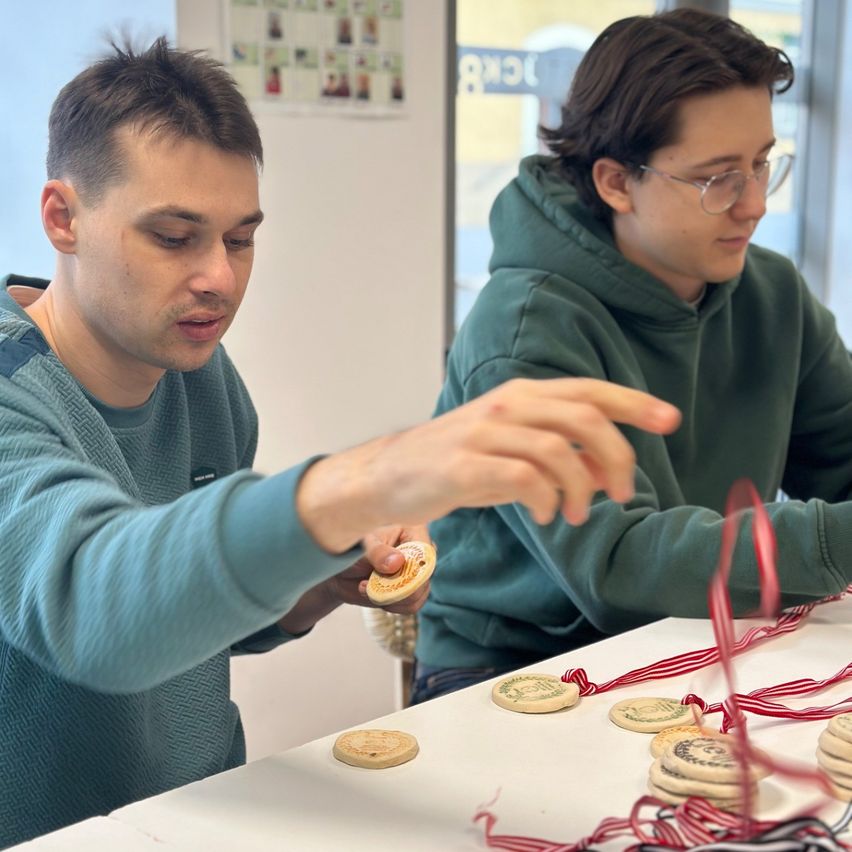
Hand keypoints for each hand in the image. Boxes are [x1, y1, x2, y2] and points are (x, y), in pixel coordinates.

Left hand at [277, 525, 430, 633]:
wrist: (339, 570)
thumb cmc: (350, 549)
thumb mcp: (361, 547)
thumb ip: (377, 553)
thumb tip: (398, 562)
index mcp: (413, 531)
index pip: (425, 552)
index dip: (413, 568)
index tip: (390, 574)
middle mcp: (418, 552)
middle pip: (423, 577)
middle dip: (397, 587)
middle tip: (369, 584)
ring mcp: (415, 573)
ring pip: (418, 594)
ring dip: (392, 598)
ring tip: (366, 588)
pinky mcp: (409, 591)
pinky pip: (411, 605)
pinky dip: (392, 605)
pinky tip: (374, 596)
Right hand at [297, 377, 680, 552]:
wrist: (390, 474)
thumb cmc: (458, 461)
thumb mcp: (515, 451)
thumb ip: (562, 452)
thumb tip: (611, 468)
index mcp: (522, 395)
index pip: (588, 391)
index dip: (633, 403)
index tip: (670, 420)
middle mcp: (507, 406)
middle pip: (584, 418)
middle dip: (616, 457)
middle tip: (621, 494)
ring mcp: (484, 434)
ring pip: (558, 452)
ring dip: (580, 490)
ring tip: (574, 515)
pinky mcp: (465, 466)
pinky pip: (525, 480)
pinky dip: (547, 501)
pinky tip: (545, 516)